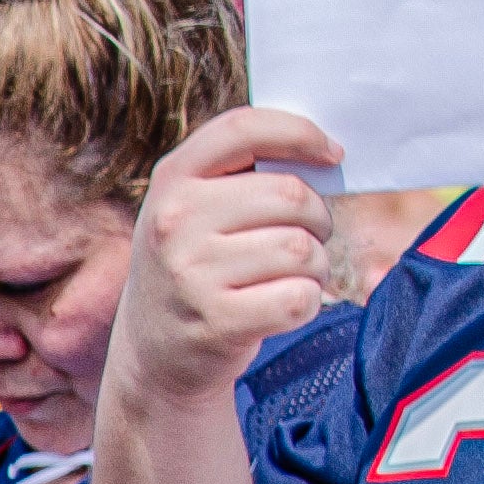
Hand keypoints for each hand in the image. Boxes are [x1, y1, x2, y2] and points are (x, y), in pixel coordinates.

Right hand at [116, 107, 344, 417]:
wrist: (151, 355)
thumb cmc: (196, 267)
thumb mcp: (195, 210)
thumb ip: (243, 173)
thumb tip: (327, 153)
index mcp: (171, 181)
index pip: (244, 129)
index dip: (300, 134)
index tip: (332, 155)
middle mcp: (174, 223)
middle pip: (291, 195)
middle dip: (317, 218)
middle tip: (304, 239)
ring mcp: (191, 274)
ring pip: (301, 250)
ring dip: (313, 267)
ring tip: (285, 278)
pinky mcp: (217, 322)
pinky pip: (300, 298)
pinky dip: (306, 304)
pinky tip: (279, 310)